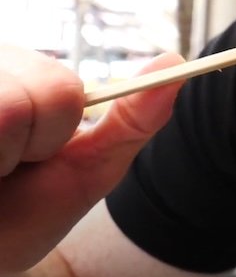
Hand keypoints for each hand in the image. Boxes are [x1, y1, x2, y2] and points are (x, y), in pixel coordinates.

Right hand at [0, 46, 184, 275]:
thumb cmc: (19, 214)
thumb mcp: (85, 171)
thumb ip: (132, 120)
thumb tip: (176, 62)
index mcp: (22, 72)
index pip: (58, 93)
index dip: (50, 138)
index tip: (30, 156)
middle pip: (19, 107)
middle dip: (15, 153)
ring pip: (0, 116)